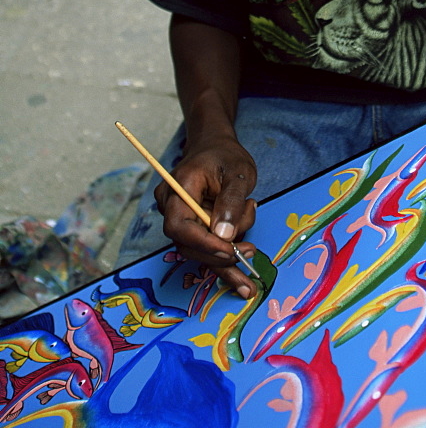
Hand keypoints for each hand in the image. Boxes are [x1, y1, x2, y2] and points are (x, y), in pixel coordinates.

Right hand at [155, 136, 258, 296]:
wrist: (215, 147)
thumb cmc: (225, 155)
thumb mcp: (237, 172)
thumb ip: (231, 201)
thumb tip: (224, 235)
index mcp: (178, 188)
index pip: (179, 225)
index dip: (203, 243)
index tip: (229, 249)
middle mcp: (171, 206)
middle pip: (188, 243)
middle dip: (219, 254)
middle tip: (249, 254)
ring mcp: (179, 217)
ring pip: (198, 249)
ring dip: (226, 257)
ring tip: (251, 256)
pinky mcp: (191, 227)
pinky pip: (204, 247)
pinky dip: (223, 260)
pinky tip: (242, 280)